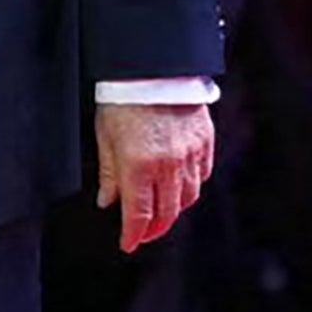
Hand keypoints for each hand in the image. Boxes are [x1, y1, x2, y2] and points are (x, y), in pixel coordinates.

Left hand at [96, 96, 219, 251]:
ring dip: (174, 211)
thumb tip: (106, 201)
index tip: (128, 244)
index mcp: (138, 166)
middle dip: (154, 229)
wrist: (154, 68)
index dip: (133, 234)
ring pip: (188, 198)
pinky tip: (181, 188)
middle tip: (144, 234)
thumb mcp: (105, 136)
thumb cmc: (123, 99)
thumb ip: (109, 173)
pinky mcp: (205, 143)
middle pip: (166, 212)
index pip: (139, 214)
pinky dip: (192, 188)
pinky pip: (202, 176)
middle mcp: (168, 166)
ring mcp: (190, 155)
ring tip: (162, 214)